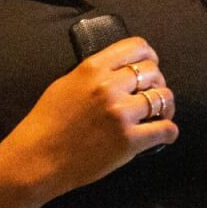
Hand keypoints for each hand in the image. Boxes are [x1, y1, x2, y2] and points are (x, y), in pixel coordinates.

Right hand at [0, 37, 177, 194]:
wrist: (37, 160)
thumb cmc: (44, 125)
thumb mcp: (64, 85)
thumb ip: (92, 74)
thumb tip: (116, 72)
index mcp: (92, 68)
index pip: (136, 47)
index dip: (149, 56)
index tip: (151, 65)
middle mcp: (109, 86)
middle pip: (154, 71)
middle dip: (158, 82)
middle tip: (153, 95)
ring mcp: (121, 113)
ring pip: (164, 98)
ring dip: (167, 106)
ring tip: (161, 115)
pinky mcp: (129, 140)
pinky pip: (166, 129)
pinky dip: (169, 132)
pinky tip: (164, 134)